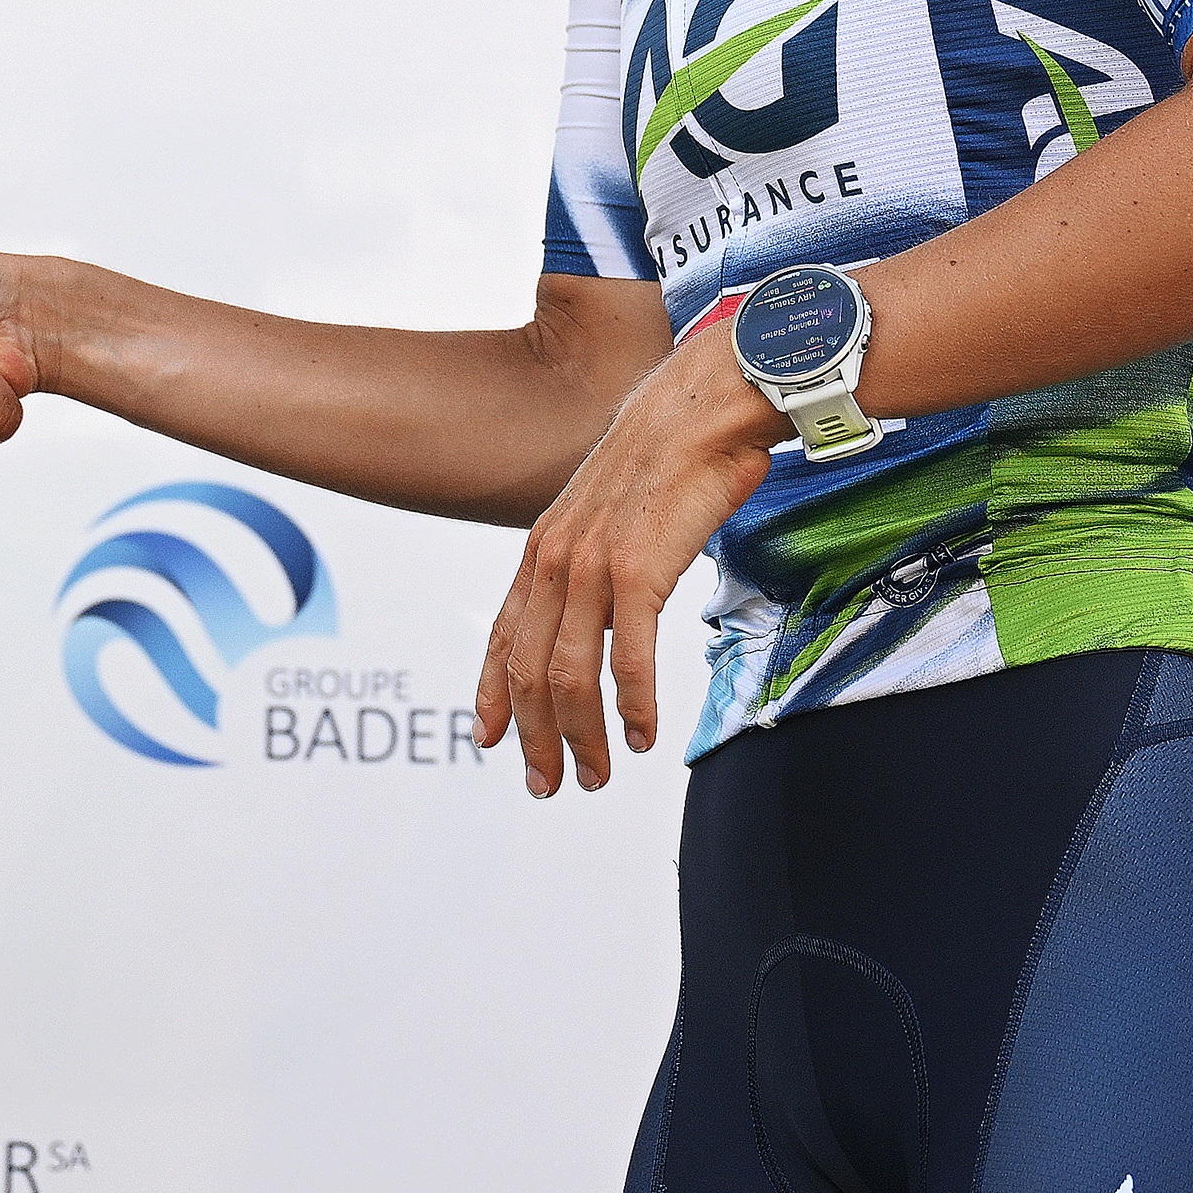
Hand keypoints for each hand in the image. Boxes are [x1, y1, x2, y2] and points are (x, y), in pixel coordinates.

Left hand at [476, 322, 776, 795]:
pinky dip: (633, 707)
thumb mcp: (608, 514)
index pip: (504, 639)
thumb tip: (605, 603)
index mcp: (541, 551)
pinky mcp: (638, 570)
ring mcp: (591, 567)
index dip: (493, 696)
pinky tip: (644, 737)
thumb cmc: (666, 459)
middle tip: (551, 786)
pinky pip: (629, 659)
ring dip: (582, 738)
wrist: (700, 407)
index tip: (491, 742)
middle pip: (530, 673)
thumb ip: (593, 561)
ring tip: (599, 775)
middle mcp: (553, 562)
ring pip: (570, 677)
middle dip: (536, 739)